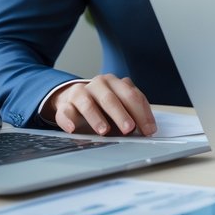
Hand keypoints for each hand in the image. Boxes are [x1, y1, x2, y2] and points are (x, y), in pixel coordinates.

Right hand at [41, 74, 156, 135]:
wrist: (74, 100)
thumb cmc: (103, 106)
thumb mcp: (120, 106)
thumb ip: (133, 114)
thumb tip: (148, 130)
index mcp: (115, 83)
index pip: (131, 95)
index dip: (142, 114)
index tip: (149, 130)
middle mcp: (98, 84)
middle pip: (111, 98)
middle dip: (121, 114)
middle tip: (129, 129)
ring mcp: (80, 93)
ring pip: (87, 103)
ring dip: (96, 117)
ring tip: (104, 131)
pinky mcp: (65, 105)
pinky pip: (65, 111)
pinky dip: (68, 120)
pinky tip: (72, 129)